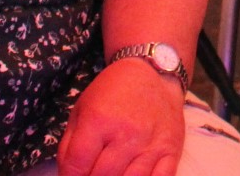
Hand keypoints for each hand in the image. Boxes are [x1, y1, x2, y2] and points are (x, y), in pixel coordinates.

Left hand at [58, 59, 185, 175]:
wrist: (153, 74)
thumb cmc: (113, 92)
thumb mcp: (81, 109)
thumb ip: (69, 145)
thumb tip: (67, 174)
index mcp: (99, 121)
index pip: (77, 166)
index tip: (72, 175)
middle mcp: (126, 134)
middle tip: (91, 173)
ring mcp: (151, 144)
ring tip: (110, 174)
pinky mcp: (171, 150)